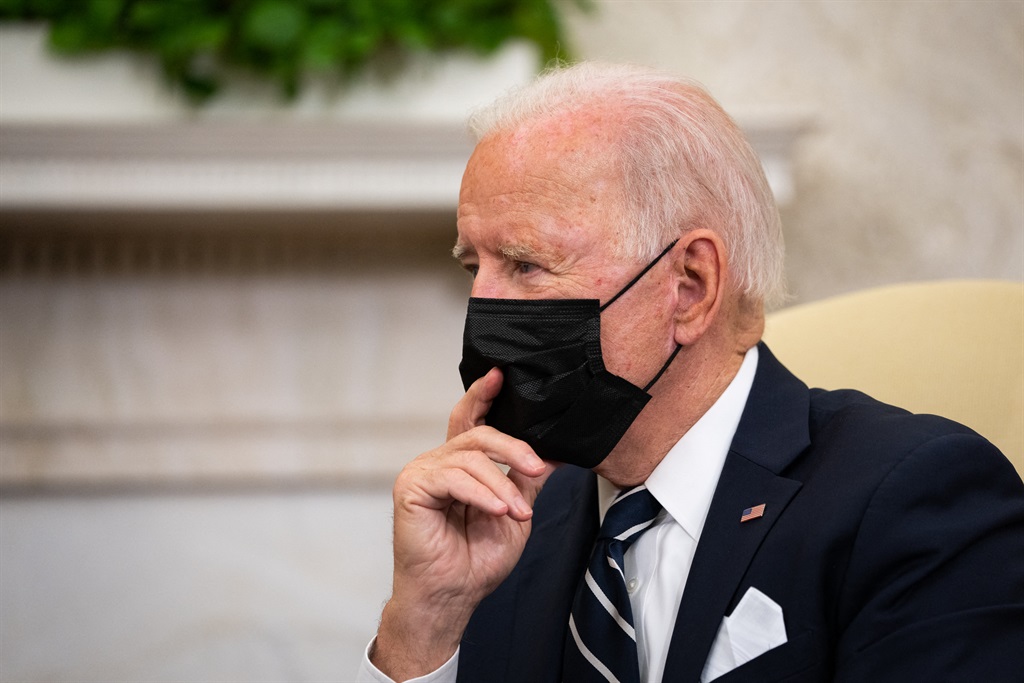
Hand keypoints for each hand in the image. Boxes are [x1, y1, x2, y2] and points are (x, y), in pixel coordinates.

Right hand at [371, 368, 554, 680]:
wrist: (453, 596)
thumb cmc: (476, 560)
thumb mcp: (514, 513)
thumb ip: (526, 481)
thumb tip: (553, 455)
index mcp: (460, 465)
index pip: (470, 419)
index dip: (483, 394)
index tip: (499, 375)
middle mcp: (438, 462)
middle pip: (478, 433)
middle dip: (514, 448)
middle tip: (537, 468)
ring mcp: (422, 472)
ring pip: (470, 457)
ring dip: (502, 485)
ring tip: (516, 512)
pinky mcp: (411, 488)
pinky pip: (453, 477)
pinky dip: (481, 493)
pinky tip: (496, 511)